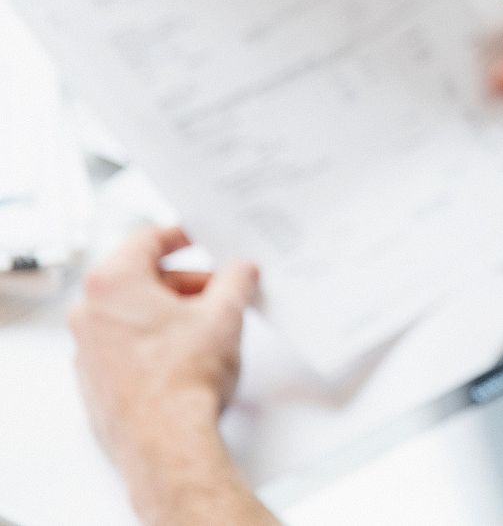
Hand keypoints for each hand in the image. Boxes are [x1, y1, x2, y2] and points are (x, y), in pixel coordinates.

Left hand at [69, 227, 258, 474]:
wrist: (168, 440)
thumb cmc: (184, 378)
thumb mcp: (225, 315)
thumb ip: (236, 281)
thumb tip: (242, 271)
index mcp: (113, 283)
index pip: (146, 239)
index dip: (180, 235)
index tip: (198, 238)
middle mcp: (89, 312)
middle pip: (140, 279)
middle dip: (185, 282)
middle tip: (220, 290)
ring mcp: (87, 349)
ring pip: (133, 314)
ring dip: (170, 313)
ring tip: (209, 328)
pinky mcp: (94, 380)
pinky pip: (125, 346)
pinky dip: (153, 342)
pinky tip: (187, 357)